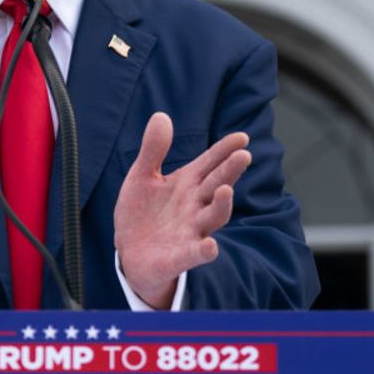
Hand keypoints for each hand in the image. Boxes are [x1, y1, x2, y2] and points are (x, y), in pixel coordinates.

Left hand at [114, 113, 251, 307]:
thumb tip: (161, 116)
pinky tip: (211, 247)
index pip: (210, 163)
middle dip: (230, 171)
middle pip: (217, 186)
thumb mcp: (142, 177)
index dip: (225, 150)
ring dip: (221, 206)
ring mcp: (190, 232)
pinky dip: (203, 251)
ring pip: (213, 218)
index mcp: (187, 184)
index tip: (242, 137)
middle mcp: (194, 206)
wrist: (130, 253)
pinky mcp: (178, 257)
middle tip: (243, 155)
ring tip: (226, 190)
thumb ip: (153, 150)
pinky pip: (193, 254)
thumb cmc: (142, 213)